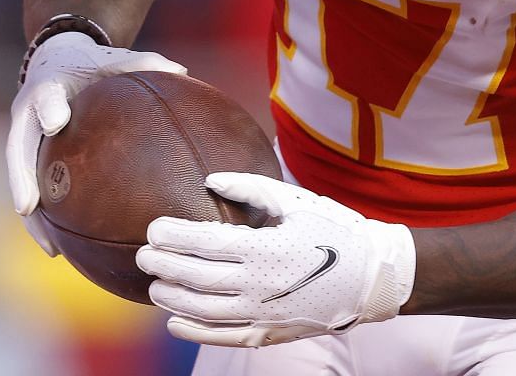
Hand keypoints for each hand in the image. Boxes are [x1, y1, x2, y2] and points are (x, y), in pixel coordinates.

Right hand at [6, 30, 185, 252]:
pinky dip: (43, 220)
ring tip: (49, 245)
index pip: (45, 96)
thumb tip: (181, 69)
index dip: (48, 108)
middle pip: (17, 147)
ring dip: (30, 214)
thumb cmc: (87, 63)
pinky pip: (32, 189)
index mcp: (46, 86)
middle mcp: (26, 114)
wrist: (51, 61)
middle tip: (29, 206)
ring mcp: (22, 137)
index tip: (56, 123)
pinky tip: (60, 250)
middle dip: (21, 177)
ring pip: (19, 178)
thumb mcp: (110, 59)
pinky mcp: (26, 156)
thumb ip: (141, 63)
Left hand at [138, 172, 415, 346]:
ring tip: (154, 285)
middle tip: (142, 255)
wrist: (373, 277)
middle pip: (196, 277)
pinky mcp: (271, 334)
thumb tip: (209, 179)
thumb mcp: (294, 200)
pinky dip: (195, 331)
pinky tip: (175, 321)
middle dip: (162, 266)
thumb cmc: (333, 230)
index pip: (203, 243)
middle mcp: (259, 285)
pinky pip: (225, 337)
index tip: (152, 229)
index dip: (172, 237)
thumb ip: (248, 186)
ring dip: (173, 299)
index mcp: (264, 248)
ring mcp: (264, 314)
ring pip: (204, 311)